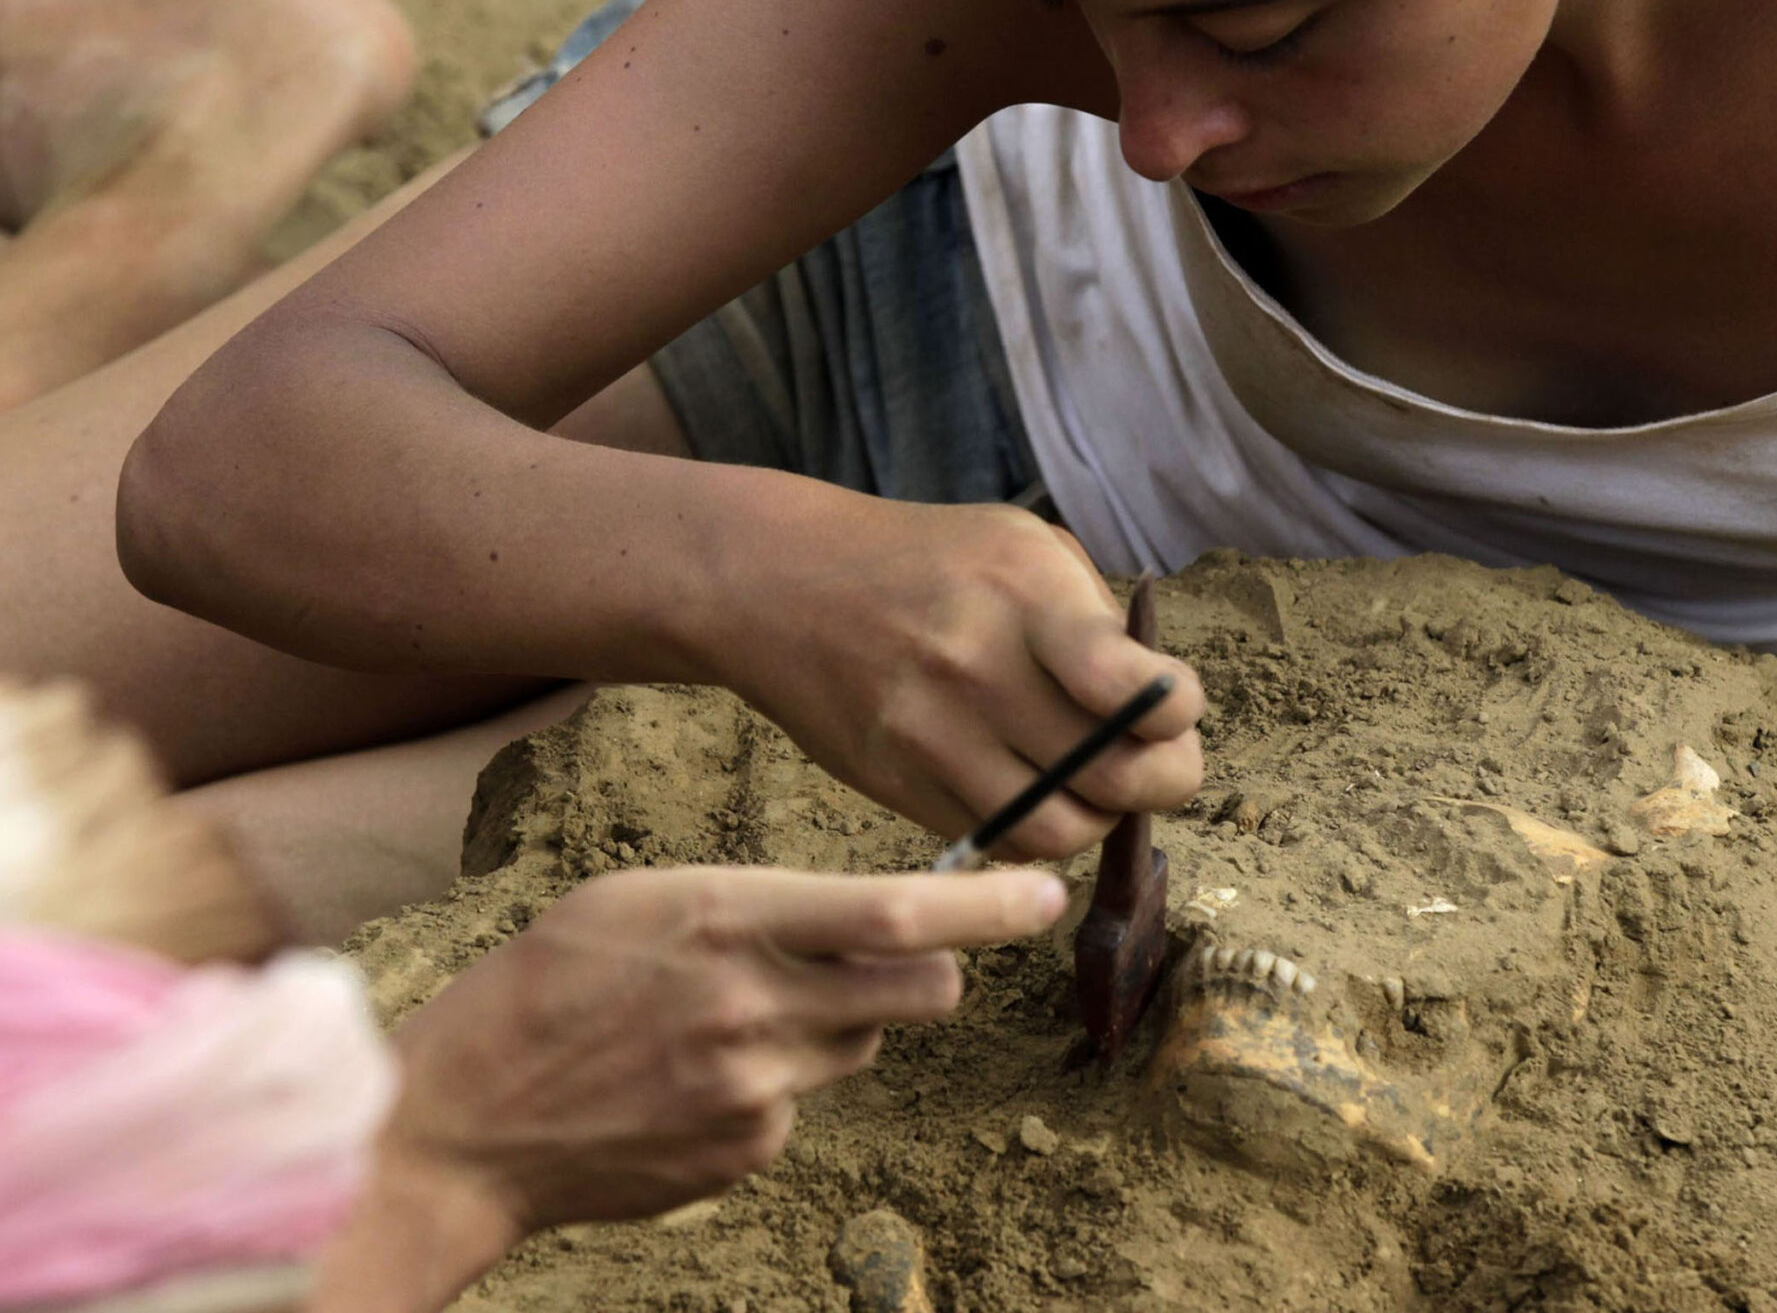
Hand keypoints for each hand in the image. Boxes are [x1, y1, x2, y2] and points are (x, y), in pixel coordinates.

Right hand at [352, 866, 1064, 1256]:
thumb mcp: (640, 898)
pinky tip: (692, 1077)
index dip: (987, 907)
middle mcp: (754, 1007)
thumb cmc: (545, 984)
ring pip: (863, 1043)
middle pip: (920, 991)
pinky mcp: (747, 1152)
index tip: (1047, 892)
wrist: (460, 1123)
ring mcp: (755, 1091)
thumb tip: (860, 916)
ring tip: (731, 1018)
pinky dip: (775, 1083)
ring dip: (834, 1023)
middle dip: (931, 969)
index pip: (895, 915)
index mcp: (727, 922)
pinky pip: (805, 1102)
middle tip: (887, 958)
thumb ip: (756, 903)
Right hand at [713, 490, 1204, 856]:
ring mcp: (932, 734)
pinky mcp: (897, 784)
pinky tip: (1039, 789)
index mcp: (1025, 595)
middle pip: (1116, 777)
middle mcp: (977, 668)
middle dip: (1163, 780)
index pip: (1134, 688)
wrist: (781, 584)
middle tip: (1160, 764)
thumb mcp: (1022, 545)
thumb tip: (1160, 705)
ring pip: (1061, 830)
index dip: (1179, 713)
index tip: (1175, 708)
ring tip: (1095, 781)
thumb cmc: (927, 560)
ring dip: (1099, 816)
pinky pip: (1000, 840)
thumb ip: (1096, 619)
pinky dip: (1038, 829)